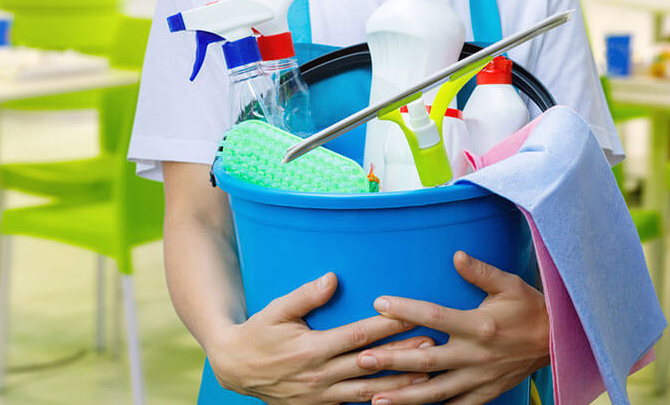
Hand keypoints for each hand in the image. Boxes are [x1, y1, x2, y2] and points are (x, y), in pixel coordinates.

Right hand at [208, 272, 435, 404]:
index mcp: (311, 348)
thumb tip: (333, 278)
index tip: (412, 315)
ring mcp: (321, 396)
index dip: (387, 326)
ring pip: (367, 391)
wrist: (235, 368)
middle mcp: (319, 375)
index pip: (358, 335)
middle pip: (370, 364)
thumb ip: (306, 295)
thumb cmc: (258, 334)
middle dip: (403, 355)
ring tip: (427, 376)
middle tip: (434, 346)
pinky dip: (378, 403)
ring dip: (399, 384)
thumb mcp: (276, 310)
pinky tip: (400, 398)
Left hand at [356, 252, 549, 404]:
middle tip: (361, 359)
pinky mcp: (485, 393)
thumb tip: (456, 255)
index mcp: (479, 325)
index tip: (378, 304)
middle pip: (426, 359)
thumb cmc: (530, 308)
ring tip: (375, 398)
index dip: (405, 310)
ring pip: (435, 390)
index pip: (434, 316)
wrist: (559, 341)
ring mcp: (479, 377)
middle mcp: (476, 354)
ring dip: (404, 396)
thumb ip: (481, 272)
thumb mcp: (509, 284)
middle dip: (392, 360)